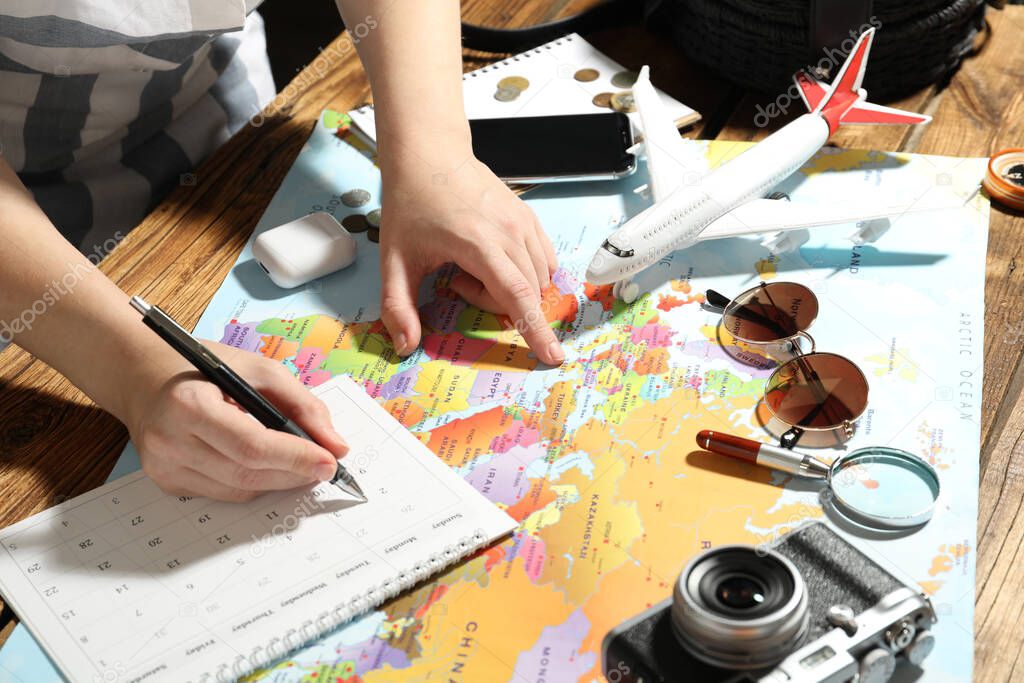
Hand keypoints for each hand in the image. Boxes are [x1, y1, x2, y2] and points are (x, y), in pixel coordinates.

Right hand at [125, 342, 348, 501]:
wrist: (143, 377)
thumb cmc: (203, 368)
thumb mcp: (257, 369)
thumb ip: (302, 404)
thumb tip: (336, 445)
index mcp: (189, 405)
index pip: (251, 446)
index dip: (296, 458)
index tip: (330, 461)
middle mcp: (170, 442)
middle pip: (247, 474)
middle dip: (294, 473)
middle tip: (326, 466)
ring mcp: (164, 468)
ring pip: (238, 490)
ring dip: (278, 481)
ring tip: (301, 465)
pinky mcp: (166, 482)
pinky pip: (223, 493)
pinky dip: (253, 483)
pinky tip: (266, 466)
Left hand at [377, 148, 564, 364]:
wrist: (430, 154)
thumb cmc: (412, 202)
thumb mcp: (394, 259)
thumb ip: (398, 306)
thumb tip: (405, 345)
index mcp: (479, 244)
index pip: (517, 297)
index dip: (536, 330)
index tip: (552, 356)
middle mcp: (509, 233)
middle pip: (525, 293)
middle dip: (495, 303)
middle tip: (458, 281)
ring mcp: (524, 223)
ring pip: (537, 279)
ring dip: (509, 288)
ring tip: (472, 267)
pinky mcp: (529, 218)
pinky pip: (543, 261)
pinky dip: (525, 274)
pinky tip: (495, 261)